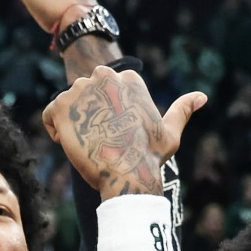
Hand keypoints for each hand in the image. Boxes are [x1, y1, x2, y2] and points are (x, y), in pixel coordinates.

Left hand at [42, 66, 205, 199]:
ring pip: (67, 106)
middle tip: (101, 141)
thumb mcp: (170, 130)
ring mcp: (81, 89)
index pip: (104, 93)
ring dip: (73, 126)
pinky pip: (48, 115)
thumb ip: (182, 109)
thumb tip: (202, 96)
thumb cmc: (150, 156)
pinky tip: (71, 144)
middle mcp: (104, 76)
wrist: (127, 174)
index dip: (107, 117)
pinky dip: (55, 131)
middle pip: (84, 98)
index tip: (116, 135)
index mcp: (128, 78)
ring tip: (89, 145)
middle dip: (89, 119)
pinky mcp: (61, 105)